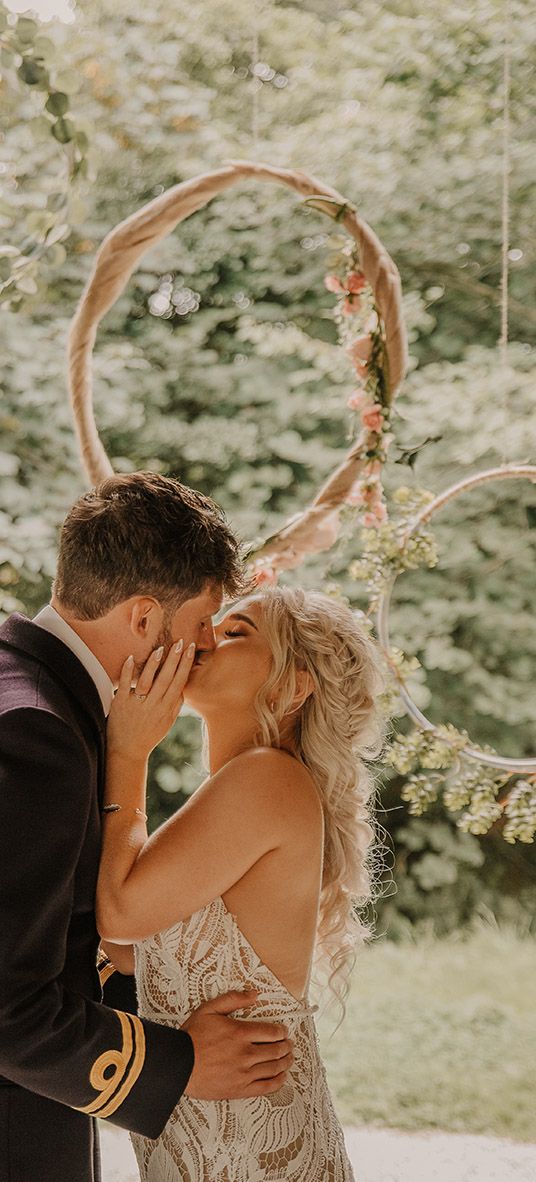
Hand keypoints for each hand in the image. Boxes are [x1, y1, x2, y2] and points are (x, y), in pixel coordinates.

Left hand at [107, 641, 195, 760]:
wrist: (127, 751)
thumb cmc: (149, 735)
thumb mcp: (167, 722)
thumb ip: (176, 705)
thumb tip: (183, 687)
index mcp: (167, 708)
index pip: (179, 682)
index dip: (186, 664)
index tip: (191, 648)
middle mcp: (154, 705)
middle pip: (166, 679)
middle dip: (175, 659)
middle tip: (181, 641)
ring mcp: (137, 704)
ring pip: (148, 681)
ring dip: (154, 664)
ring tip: (160, 648)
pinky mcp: (120, 704)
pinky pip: (124, 685)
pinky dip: (128, 671)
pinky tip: (131, 658)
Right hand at [182, 990, 293, 1099]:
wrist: (178, 1065)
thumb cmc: (192, 1037)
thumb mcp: (210, 1009)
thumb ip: (233, 999)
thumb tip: (254, 994)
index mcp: (240, 1033)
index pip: (272, 1032)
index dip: (282, 1031)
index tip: (283, 1031)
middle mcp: (246, 1054)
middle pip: (276, 1050)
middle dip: (286, 1046)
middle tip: (289, 1044)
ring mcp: (244, 1073)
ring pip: (274, 1068)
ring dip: (285, 1062)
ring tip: (288, 1058)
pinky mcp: (240, 1089)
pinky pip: (266, 1087)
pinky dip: (278, 1081)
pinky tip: (282, 1077)